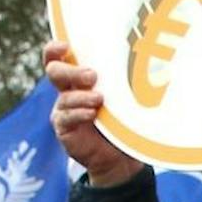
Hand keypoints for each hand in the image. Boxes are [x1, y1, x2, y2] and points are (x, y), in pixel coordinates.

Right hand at [44, 44, 142, 187]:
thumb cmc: (122, 119)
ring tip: (99, 99)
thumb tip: (146, 61)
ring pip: (64, 96)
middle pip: (55, 71)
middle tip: (93, 76)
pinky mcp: (64, 128)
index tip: (66, 45)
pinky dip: (79, 114)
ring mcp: (64, 109)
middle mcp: (68, 90)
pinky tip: (92, 114)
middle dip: (72, 71)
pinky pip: (66, 117)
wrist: (119, 155)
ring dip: (82, 96)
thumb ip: (122, 80)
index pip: (57, 57)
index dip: (55, 49)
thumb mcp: (122, 96)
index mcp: (78, 76)